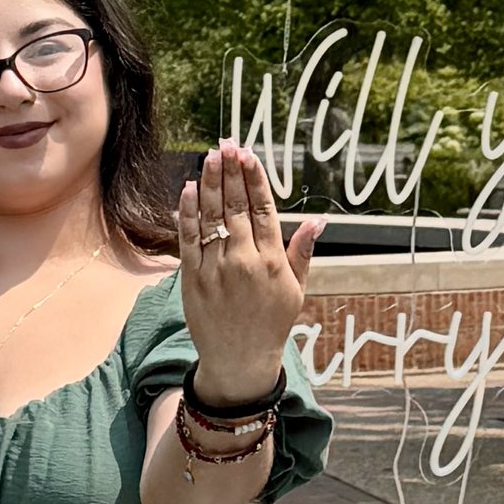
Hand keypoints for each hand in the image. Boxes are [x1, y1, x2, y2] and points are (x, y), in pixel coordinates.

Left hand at [176, 143, 320, 402]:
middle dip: (231, 173)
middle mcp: (245, 261)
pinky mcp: (193, 278)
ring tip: (210, 157)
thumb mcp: (296, 290)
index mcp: (272, 261)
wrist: (239, 359)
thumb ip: (302, 252)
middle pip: (237, 207)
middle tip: (227, 145)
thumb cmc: (271, 323)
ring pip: (212, 217)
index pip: (264, 210)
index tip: (249, 155)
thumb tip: (316, 220)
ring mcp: (217, 269)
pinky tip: (188, 188)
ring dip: (211, 184)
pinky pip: (189, 238)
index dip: (255, 180)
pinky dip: (188, 212)